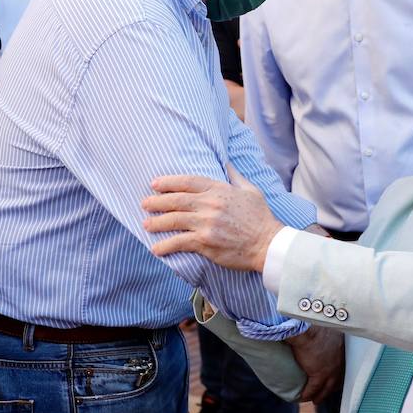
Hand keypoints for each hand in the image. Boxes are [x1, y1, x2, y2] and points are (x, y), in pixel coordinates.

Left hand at [144, 165, 283, 271]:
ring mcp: (206, 224)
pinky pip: (180, 242)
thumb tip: (226, 163)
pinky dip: (166, 246)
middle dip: (157, 201)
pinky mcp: (205, 242)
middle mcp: (210, 205)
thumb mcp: (251, 190)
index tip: (155, 184)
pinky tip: (156, 249)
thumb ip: (235, 176)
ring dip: (157, 223)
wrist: (268, 243)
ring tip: (146, 224)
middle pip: (177, 200)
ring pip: (174, 220)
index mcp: (220, 190)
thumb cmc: (261, 218)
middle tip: (145, 203)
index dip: (169, 182)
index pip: (188, 182)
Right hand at [287, 325, 343, 402]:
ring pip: (327, 388)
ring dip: (321, 395)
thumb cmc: (314, 325)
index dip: (339, 374)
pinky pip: (313, 389)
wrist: (306, 330)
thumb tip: (319, 335)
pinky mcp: (318, 375)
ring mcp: (330, 370)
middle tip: (326, 392)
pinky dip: (308, 394)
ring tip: (315, 399)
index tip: (335, 379)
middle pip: (338, 379)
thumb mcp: (326, 330)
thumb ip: (327, 336)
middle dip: (332, 387)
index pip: (343, 366)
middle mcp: (339, 362)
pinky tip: (303, 397)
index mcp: (341, 349)